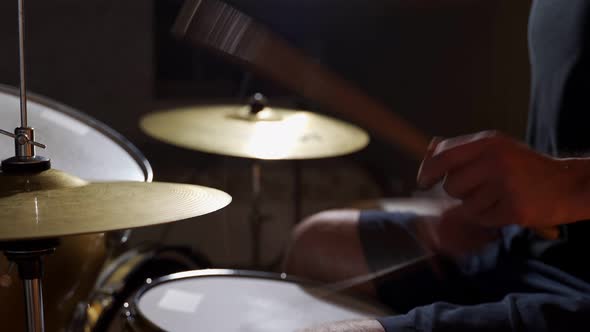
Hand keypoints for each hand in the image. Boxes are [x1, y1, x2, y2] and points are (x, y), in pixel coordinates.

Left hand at [417, 131, 583, 230]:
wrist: (566, 184)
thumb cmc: (523, 167)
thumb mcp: (495, 148)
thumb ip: (461, 149)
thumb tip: (429, 149)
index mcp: (488, 142)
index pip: (442, 156)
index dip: (428, 171)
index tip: (423, 181)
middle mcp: (496, 161)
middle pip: (451, 185)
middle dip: (459, 191)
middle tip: (480, 187)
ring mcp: (506, 185)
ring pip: (465, 205)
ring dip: (476, 205)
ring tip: (497, 196)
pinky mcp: (514, 209)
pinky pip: (482, 219)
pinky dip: (488, 218)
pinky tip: (505, 206)